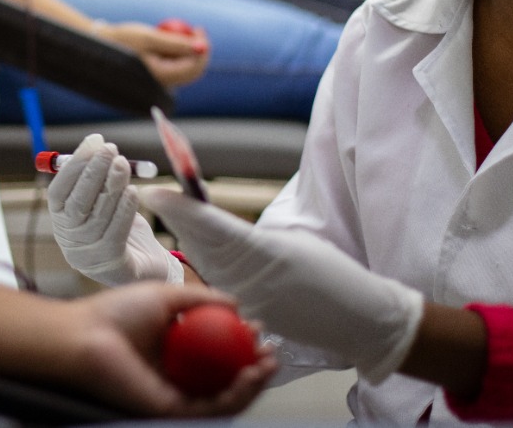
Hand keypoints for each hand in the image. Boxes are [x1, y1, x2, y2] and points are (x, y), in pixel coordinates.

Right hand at [47, 134, 182, 285]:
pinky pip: (116, 232)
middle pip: (77, 203)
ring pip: (98, 215)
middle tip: (110, 149)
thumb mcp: (102, 199)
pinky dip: (124, 210)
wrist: (143, 264)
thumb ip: (96, 177)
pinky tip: (132, 192)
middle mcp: (70, 239)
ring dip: (111, 186)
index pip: (59, 191)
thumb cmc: (118, 224)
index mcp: (60, 220)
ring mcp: (89, 254)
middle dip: (93, 172)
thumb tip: (96, 144)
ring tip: (123, 164)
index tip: (93, 142)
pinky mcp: (111, 264)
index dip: (75, 165)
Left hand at [62, 282, 276, 416]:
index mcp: (177, 351)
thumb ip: (201, 299)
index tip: (258, 329)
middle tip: (271, 353)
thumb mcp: (168, 297)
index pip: (219, 353)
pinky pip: (210, 408)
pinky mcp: (169, 411)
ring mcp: (175, 395)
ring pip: (224, 398)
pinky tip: (248, 376)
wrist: (85, 337)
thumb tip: (236, 303)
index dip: (243, 344)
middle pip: (227, 379)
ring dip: (253, 385)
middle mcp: (178, 376)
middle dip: (255, 369)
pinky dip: (234, 395)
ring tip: (267, 365)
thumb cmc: (116, 313)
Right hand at [96, 21, 209, 86]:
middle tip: (196, 29)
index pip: (194, 67)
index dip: (202, 48)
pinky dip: (179, 52)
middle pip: (194, 71)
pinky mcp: (158, 74)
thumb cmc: (123, 40)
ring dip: (190, 50)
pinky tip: (171, 37)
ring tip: (182, 31)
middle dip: (199, 50)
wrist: (101, 45)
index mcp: (161, 77)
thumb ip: (177, 43)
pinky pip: (177, 65)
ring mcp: (161, 80)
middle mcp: (163, 83)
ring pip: (187, 68)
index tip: (198, 28)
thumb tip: (202, 46)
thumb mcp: (150, 37)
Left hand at [141, 187, 424, 383]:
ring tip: (172, 215)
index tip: (156, 193)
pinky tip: (193, 248)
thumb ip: (254, 236)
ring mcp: (247, 301)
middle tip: (158, 197)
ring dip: (186, 239)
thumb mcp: (294, 242)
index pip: (210, 224)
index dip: (180, 208)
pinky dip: (204, 264)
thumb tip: (221, 227)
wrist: (356, 319)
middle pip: (199, 244)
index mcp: (263, 250)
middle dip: (177, 219)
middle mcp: (249, 277)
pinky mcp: (249, 317)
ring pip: (204, 264)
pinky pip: (218, 286)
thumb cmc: (333, 273)